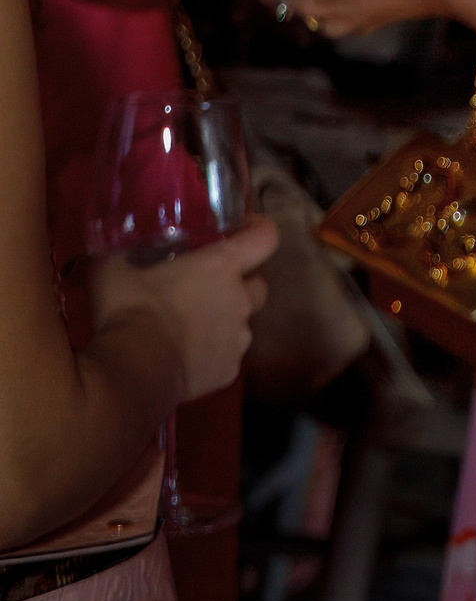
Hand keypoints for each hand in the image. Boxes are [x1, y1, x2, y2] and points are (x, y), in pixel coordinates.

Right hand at [87, 217, 279, 403]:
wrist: (136, 370)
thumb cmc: (130, 310)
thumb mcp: (110, 273)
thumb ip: (109, 258)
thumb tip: (85, 259)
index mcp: (222, 267)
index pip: (265, 237)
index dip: (259, 230)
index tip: (244, 230)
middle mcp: (240, 299)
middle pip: (257, 285)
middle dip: (241, 284)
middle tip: (207, 287)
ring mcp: (239, 338)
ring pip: (242, 324)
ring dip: (223, 322)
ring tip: (188, 329)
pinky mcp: (230, 370)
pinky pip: (226, 357)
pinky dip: (211, 356)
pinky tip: (184, 359)